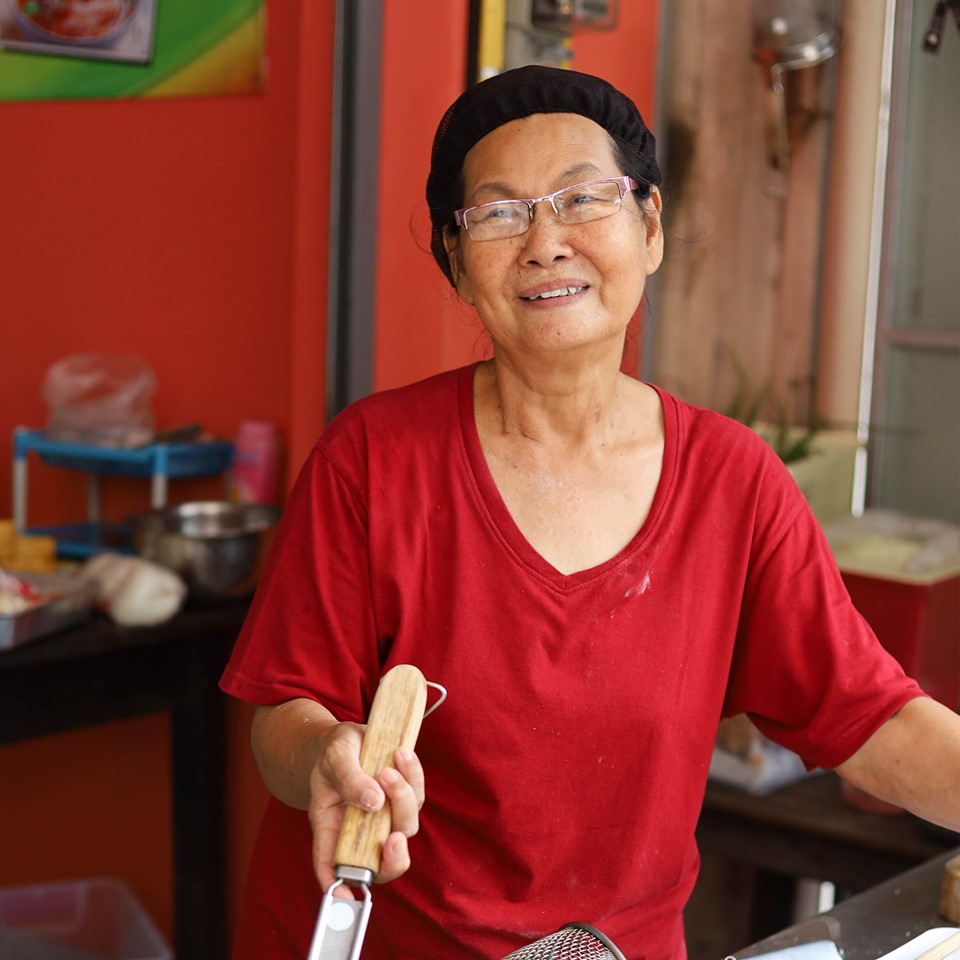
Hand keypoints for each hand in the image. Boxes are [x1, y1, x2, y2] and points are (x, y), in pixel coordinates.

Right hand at [308, 724, 425, 895]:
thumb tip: (374, 801)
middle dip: (394, 854)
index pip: (333, 867)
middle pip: (383, 860)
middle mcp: (360, 832)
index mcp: (331, 830)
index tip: (347, 897)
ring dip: (402, 797)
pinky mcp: (403, 800)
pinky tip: (402, 754)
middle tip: (395, 836)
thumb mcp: (334, 760)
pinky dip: (414, 776)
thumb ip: (350, 780)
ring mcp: (385, 818)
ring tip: (388, 767)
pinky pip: (417, 796)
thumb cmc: (333, 754)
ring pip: (405, 826)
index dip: (339, 888)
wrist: (350, 738)